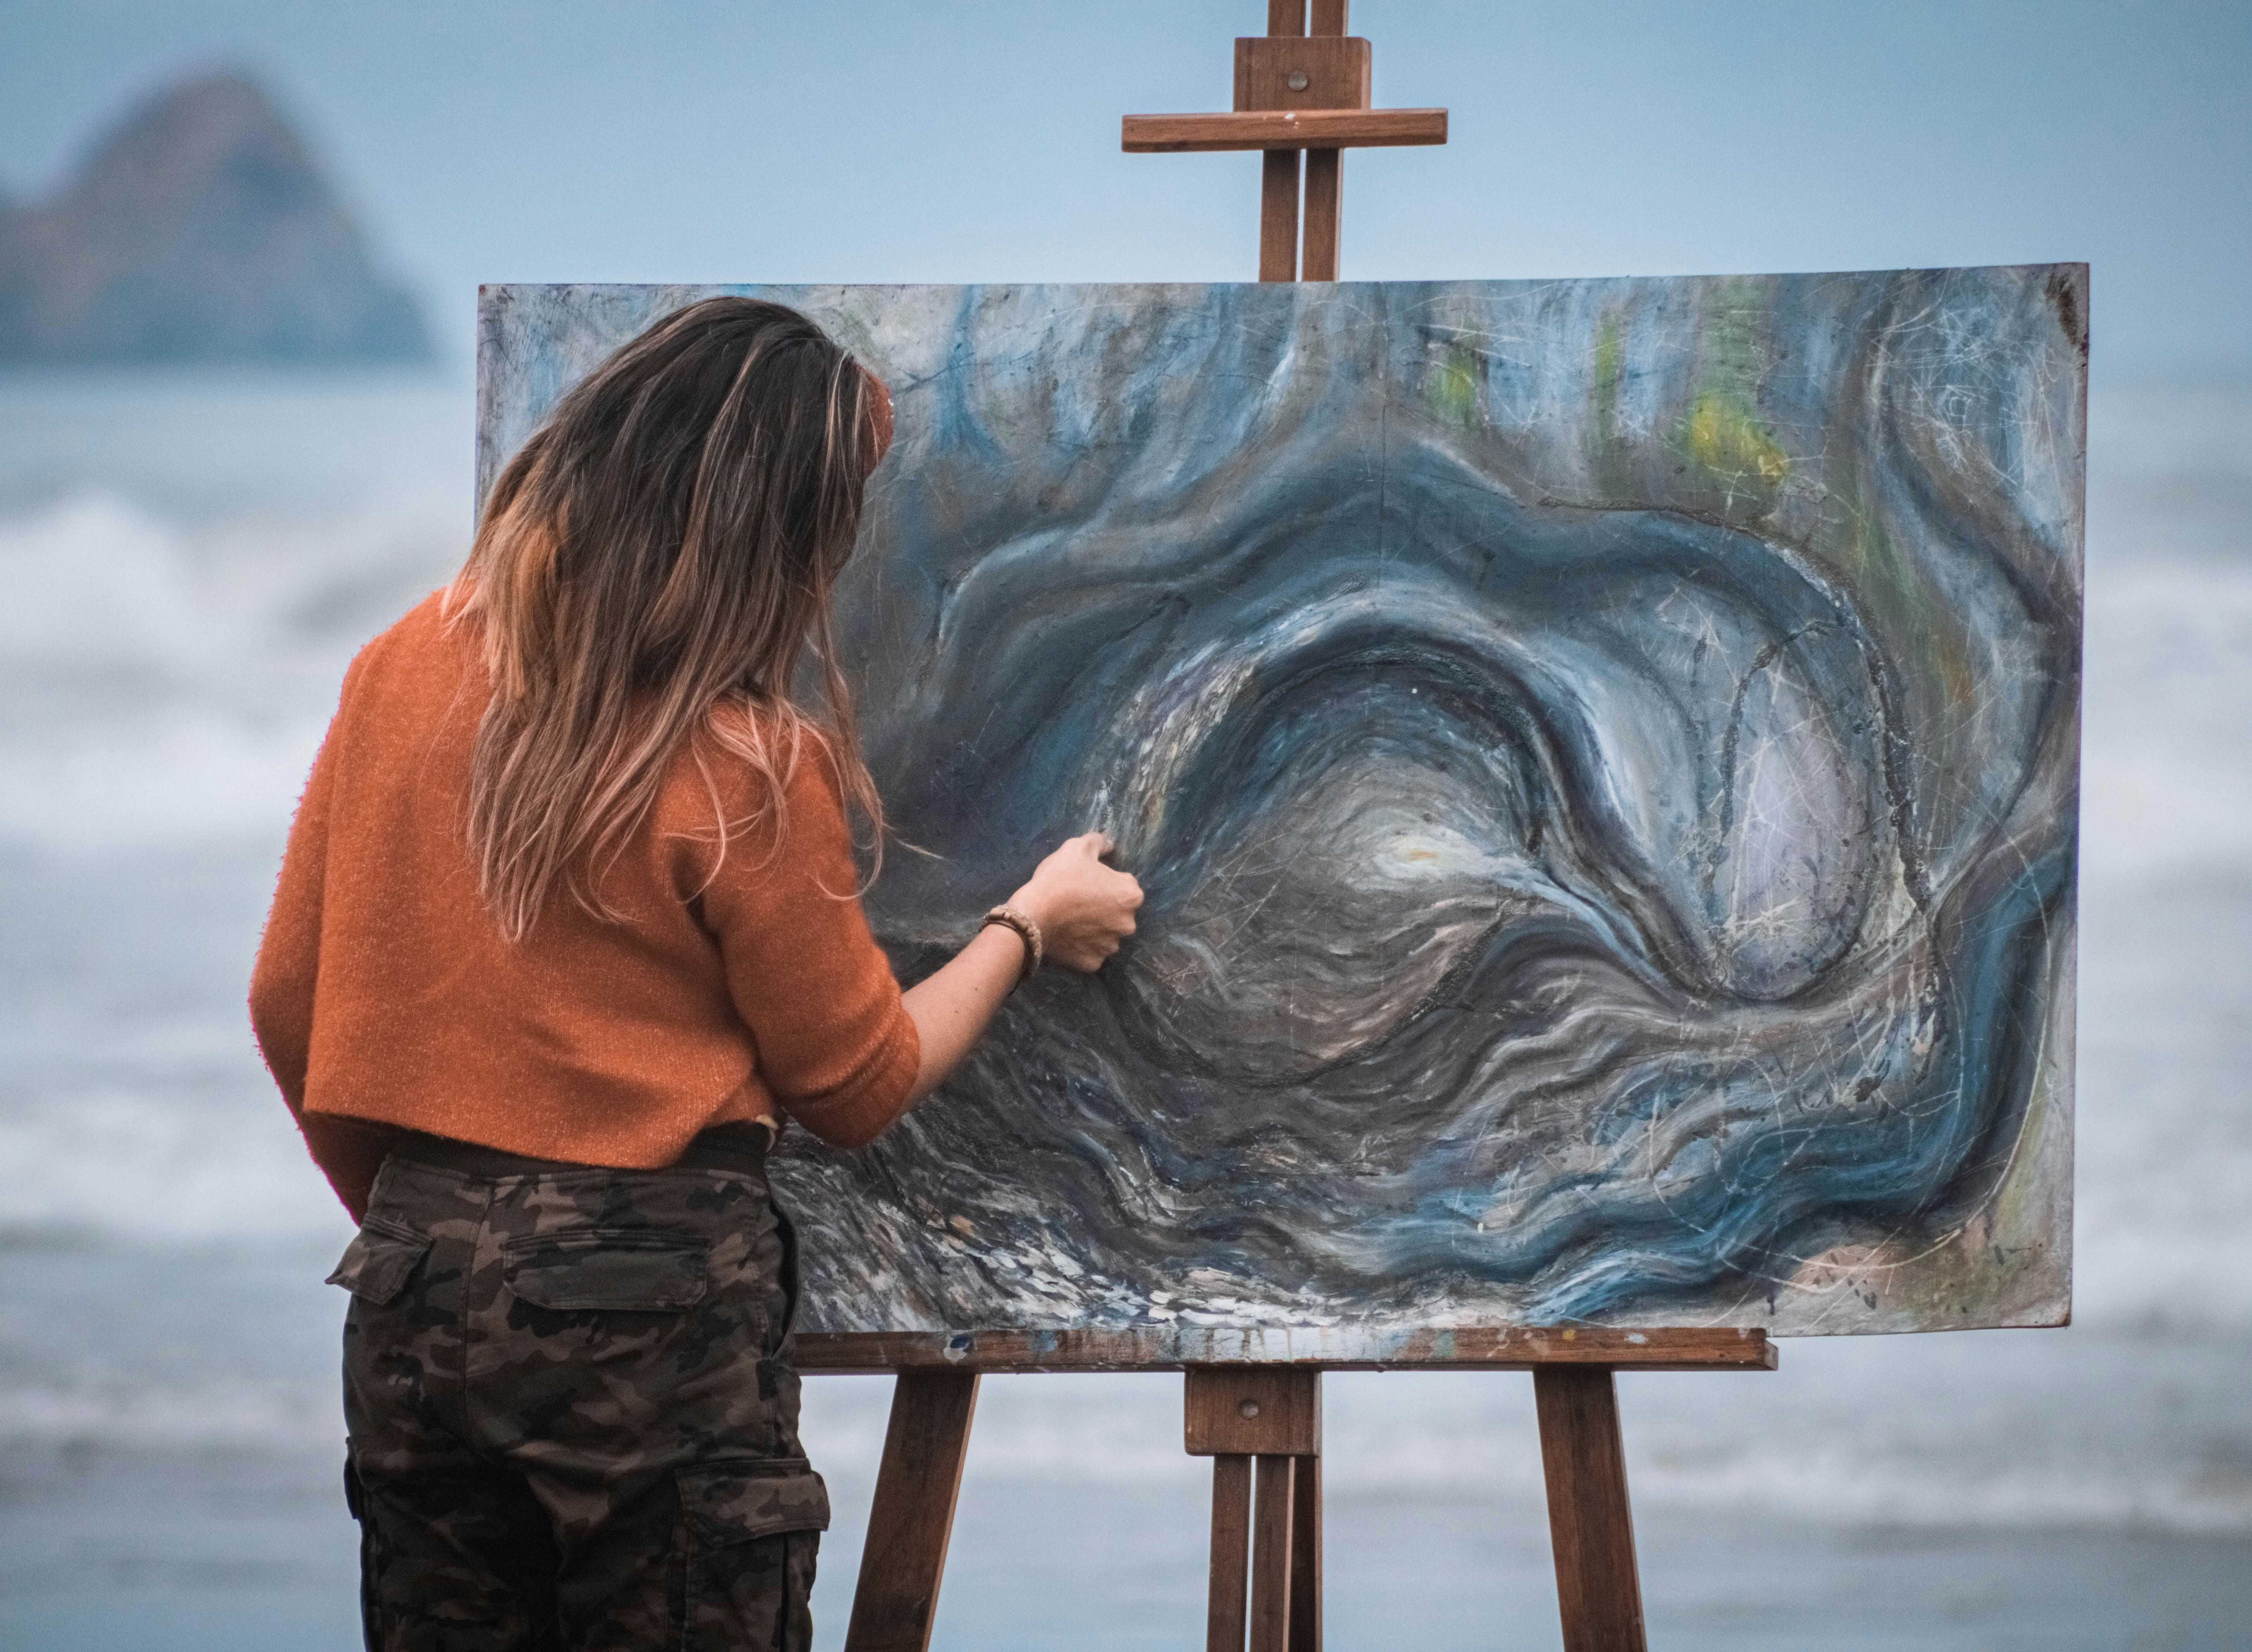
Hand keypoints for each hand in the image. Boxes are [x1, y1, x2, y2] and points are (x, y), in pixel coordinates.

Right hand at [1010, 832, 1143, 973]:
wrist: (1031, 915)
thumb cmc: (1058, 878)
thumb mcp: (1077, 848)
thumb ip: (1098, 842)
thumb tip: (1108, 843)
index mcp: (1130, 895)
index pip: (1125, 885)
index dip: (1105, 881)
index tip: (1086, 882)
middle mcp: (1128, 924)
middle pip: (1119, 912)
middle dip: (1104, 907)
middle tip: (1078, 901)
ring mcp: (1110, 946)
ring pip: (1106, 934)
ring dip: (1095, 928)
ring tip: (1071, 919)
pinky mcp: (1093, 964)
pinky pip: (1090, 952)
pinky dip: (1082, 946)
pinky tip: (1067, 936)